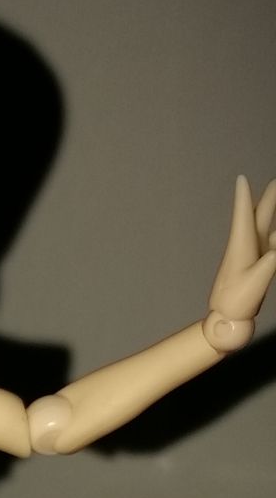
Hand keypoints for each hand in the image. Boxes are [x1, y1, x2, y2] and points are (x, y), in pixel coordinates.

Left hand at [203, 176, 275, 352]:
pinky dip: (275, 232)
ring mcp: (252, 254)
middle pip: (259, 215)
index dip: (244, 196)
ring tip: (275, 194)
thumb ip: (271, 261)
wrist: (227, 319)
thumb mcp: (256, 280)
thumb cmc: (236, 301)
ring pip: (264, 225)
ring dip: (271, 210)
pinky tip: (275, 232)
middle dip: (269, 197)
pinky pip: (270, 241)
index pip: (244, 215)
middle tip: (275, 181)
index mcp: (241, 245)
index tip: (241, 178)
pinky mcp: (256, 263)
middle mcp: (246, 245)